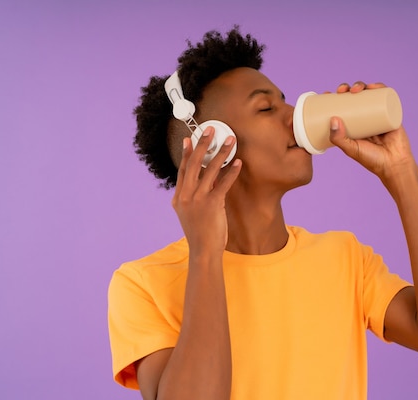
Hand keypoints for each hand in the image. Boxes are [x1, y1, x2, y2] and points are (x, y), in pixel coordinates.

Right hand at [172, 126, 241, 253]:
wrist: (203, 251)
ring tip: (230, 141)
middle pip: (194, 163)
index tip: (189, 139)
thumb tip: (208, 180)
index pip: (182, 170)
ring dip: (221, 152)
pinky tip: (239, 162)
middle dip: (203, 144)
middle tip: (210, 130)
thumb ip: (195, 196)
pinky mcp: (212, 204)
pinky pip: (223, 183)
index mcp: (178, 198)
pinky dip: (232, 171)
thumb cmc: (200, 233)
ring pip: (210, 170)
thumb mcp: (191, 213)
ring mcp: (197, 200)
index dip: (186, 153)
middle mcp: (185, 196)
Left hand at [329, 81, 415, 186]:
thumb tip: (333, 119)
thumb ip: (339, 138)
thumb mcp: (351, 149)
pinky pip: (387, 97)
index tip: (327, 94)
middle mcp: (366, 117)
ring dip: (362, 85)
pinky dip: (381, 88)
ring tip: (355, 89)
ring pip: (369, 94)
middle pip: (355, 97)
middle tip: (341, 90)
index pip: (342, 106)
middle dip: (347, 88)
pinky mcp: (392, 113)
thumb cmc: (372, 160)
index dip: (334, 98)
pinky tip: (373, 86)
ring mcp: (379, 114)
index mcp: (354, 124)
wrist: (395, 165)